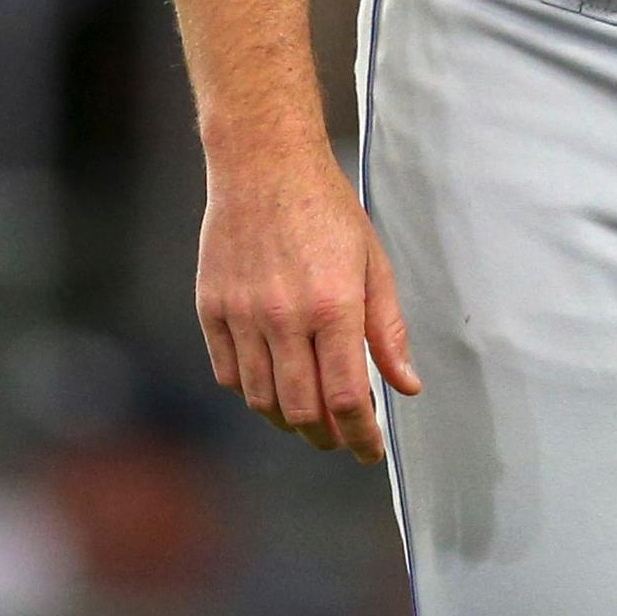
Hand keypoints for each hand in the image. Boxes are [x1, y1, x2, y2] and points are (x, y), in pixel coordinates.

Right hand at [193, 137, 420, 461]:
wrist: (264, 165)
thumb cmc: (326, 210)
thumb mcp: (372, 263)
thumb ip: (387, 329)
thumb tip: (406, 386)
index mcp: (333, 306)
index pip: (348, 398)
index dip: (361, 436)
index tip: (370, 451)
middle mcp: (283, 317)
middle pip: (301, 410)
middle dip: (325, 436)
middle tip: (340, 437)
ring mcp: (242, 314)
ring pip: (261, 399)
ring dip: (287, 420)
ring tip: (308, 417)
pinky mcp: (211, 307)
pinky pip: (228, 372)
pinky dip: (251, 390)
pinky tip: (271, 384)